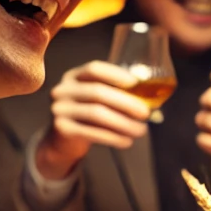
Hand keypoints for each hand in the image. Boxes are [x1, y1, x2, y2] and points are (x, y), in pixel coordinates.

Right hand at [35, 61, 151, 179]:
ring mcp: (59, 109)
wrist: (64, 141)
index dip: (116, 74)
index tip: (136, 83)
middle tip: (146, 114)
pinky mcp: (62, 128)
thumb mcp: (99, 101)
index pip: (94, 69)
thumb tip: (151, 100)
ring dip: (124, 123)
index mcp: (74, 76)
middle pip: (98, 92)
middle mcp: (63, 90)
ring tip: (141, 131)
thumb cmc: (90, 116)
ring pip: (96, 113)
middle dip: (126, 103)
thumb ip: (118, 95)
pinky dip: (113, 137)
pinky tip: (127, 141)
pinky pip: (92, 132)